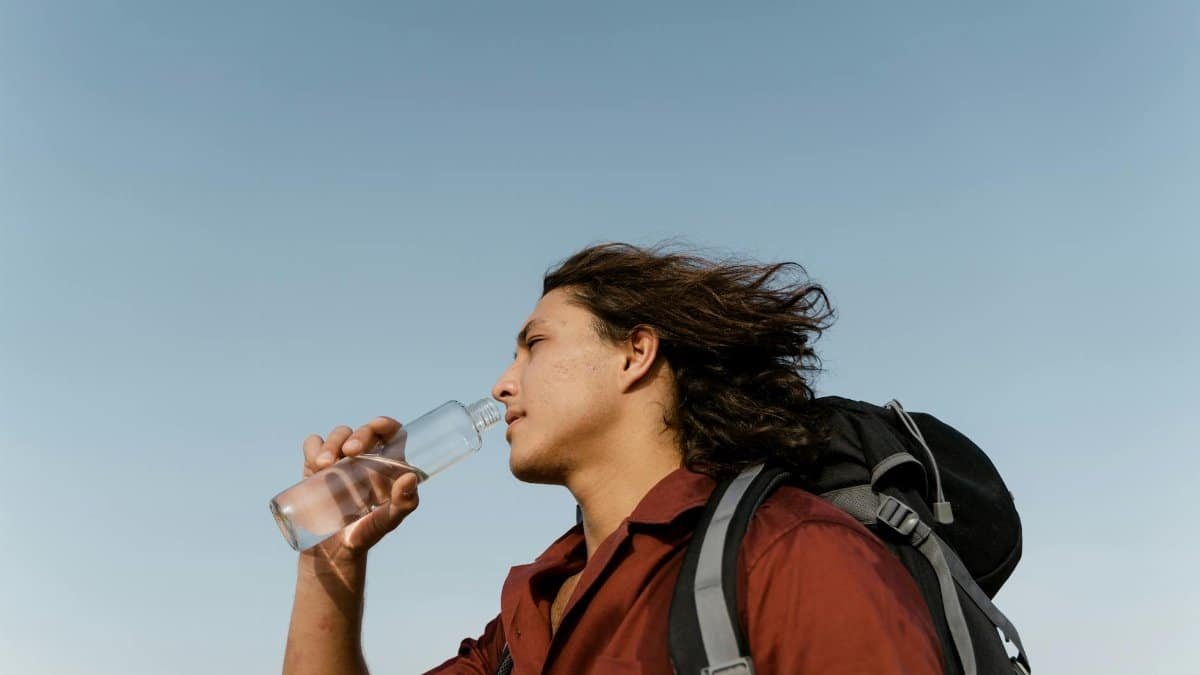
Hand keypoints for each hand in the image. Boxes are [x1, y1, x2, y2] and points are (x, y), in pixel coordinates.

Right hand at [299, 416, 418, 564]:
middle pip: (362, 431)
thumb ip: (405, 502)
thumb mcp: (389, 521)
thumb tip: (410, 477)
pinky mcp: (315, 468)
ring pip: (338, 435)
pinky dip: (314, 447)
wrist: (333, 551)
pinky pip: (313, 445)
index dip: (386, 424)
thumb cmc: (367, 534)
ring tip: (325, 464)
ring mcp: (339, 461)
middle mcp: (364, 458)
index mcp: (386, 464)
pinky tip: (315, 464)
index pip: (390, 433)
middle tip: (351, 451)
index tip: (377, 425)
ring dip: (332, 442)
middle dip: (357, 434)